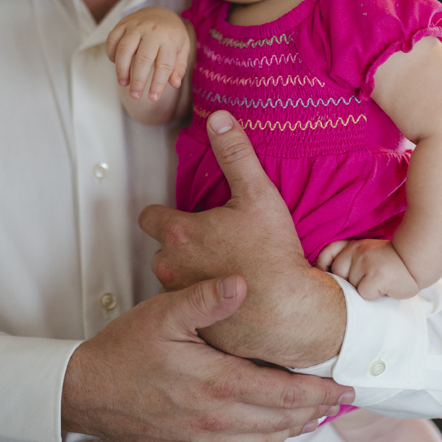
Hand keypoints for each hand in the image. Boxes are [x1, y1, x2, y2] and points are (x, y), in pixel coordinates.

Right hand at [62, 275, 352, 441]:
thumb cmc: (124, 349)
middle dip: (313, 411)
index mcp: (215, 383)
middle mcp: (214, 421)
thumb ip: (205, 298)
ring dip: (290, 431)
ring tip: (308, 415)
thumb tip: (242, 283)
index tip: (344, 387)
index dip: (320, 392)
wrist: (85, 392)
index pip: (285, 393)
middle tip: (334, 399)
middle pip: (281, 422)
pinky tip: (266, 438)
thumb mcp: (163, 312)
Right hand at [106, 7, 190, 100]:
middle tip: (135, 95)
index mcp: (170, 38)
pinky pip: (112, 39)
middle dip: (138, 80)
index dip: (158, 83)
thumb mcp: (182, 49)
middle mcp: (152, 31)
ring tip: (124, 83)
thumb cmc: (172, 36)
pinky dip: (111, 54)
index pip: (164, 65)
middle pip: (143, 59)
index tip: (153, 98)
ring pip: (124, 49)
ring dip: (121, 69)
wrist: (160, 12)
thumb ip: (179, 66)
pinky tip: (115, 64)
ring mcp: (136, 25)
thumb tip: (175, 84)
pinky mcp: (123, 23)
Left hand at [139, 111, 345, 367]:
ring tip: (224, 268)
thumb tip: (219, 118)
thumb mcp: (257, 194)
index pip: (149, 217)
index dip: (164, 214)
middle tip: (212, 241)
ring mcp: (180, 300)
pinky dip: (205, 300)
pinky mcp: (196, 324)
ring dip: (191, 274)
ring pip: (175, 280)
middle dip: (180, 245)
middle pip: (161, 250)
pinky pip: (192, 307)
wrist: (291, 313)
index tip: (185, 215)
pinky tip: (231, 295)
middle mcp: (169, 268)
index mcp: (178, 234)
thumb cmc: (273, 253)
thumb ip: (235, 153)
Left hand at [316, 238, 419, 300]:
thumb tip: (323, 272)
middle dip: (349, 283)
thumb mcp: (367, 252)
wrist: (417, 262)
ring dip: (363, 290)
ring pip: (350, 287)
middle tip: (368, 280)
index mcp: (353, 245)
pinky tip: (385, 288)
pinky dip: (374, 295)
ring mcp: (365, 262)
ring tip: (378, 283)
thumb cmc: (391, 262)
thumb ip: (349, 257)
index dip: (323, 265)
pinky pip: (364, 294)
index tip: (326, 273)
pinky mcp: (375, 276)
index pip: (327, 252)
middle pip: (337, 274)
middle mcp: (356, 251)